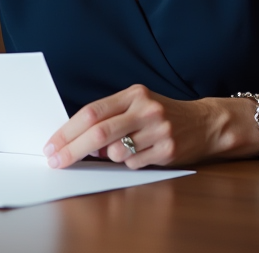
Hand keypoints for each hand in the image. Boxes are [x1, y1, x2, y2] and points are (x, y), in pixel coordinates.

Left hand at [43, 85, 224, 169]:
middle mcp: (145, 109)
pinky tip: (143, 153)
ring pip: (116, 153)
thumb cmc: (163, 114)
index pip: (91, 112)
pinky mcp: (168, 151)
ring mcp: (158, 131)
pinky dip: (130, 163)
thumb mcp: (137, 104)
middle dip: (72, 150)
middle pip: (98, 133)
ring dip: (110, 157)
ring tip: (124, 148)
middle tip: (56, 161)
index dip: (67, 131)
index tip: (51, 145)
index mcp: (133, 94)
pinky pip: (134, 165)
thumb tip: (76, 140)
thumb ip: (110, 116)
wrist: (207, 123)